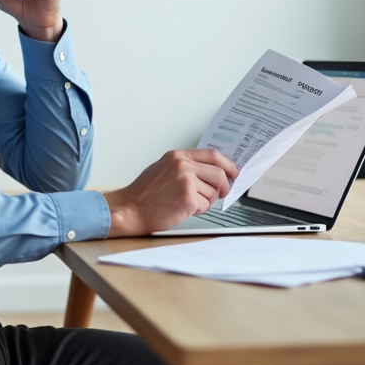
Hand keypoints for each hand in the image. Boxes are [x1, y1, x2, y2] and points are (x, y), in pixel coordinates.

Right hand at [103, 150, 239, 236]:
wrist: (130, 209)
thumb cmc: (145, 194)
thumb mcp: (163, 170)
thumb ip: (187, 167)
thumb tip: (212, 172)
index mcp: (177, 156)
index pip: (213, 155)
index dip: (228, 165)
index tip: (234, 173)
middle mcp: (182, 165)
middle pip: (219, 173)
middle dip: (224, 186)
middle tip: (223, 193)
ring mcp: (186, 181)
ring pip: (213, 192)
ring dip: (205, 201)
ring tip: (185, 202)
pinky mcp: (188, 198)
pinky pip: (205, 205)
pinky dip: (198, 210)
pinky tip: (182, 209)